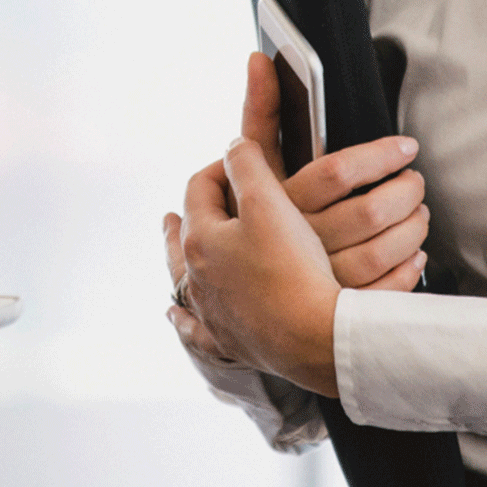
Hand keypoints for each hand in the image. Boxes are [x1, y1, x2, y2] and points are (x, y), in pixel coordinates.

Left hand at [177, 136, 346, 395]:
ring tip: (172, 240)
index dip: (221, 166)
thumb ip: (246, 163)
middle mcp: (196, 276)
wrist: (314, 336)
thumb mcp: (268, 200)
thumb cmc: (292, 267)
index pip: (200, 187)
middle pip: (187, 231)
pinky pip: (194, 328)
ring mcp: (210, 311)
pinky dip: (183, 317)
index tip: (244, 160)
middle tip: (202, 194)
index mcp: (200, 238)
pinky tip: (174, 315)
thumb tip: (232, 146)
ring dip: (182, 254)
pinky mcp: (228, 340)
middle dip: (196, 207)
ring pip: (185, 276)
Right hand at [241, 52, 429, 290]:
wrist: (239, 287)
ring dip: (413, 227)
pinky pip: (384, 291)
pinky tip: (414, 252)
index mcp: (280, 202)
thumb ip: (260, 111)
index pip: (339, 173)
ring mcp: (317, 280)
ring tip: (418, 210)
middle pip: (370, 212)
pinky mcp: (334, 309)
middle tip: (415, 179)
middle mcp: (297, 242)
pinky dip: (408, 268)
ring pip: (383, 251)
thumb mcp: (252, 164)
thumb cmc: (251, 215)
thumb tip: (260, 58)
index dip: (380, 156)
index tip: (405, 147)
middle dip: (405, 191)